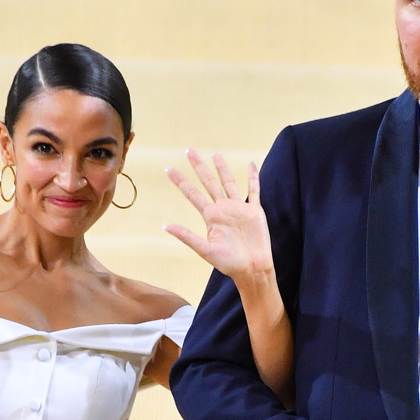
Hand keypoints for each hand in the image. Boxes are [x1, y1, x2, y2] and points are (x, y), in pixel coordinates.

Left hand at [165, 150, 272, 289]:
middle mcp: (223, 209)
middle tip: (189, 151)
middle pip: (209, 182)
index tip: (168, 169)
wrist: (251, 269)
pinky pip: (254, 190)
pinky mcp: (254, 211)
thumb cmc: (228, 263)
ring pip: (228, 182)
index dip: (180, 181)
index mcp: (210, 216)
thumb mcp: (205, 250)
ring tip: (215, 154)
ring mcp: (238, 208)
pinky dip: (253, 177)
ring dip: (222, 168)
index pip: (192, 194)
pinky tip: (251, 165)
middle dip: (199, 167)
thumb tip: (166, 226)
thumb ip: (187, 236)